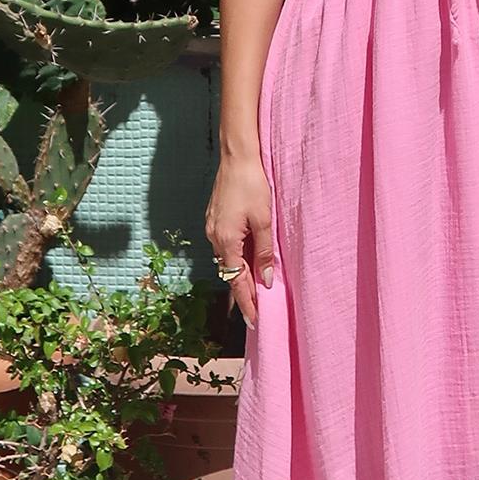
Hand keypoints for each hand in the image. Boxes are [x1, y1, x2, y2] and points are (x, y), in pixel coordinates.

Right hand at [205, 153, 276, 329]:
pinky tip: (247, 263)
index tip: (254, 322)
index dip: (246, 303)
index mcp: (226, 241)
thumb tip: (266, 282)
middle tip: (256, 313)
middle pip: (230, 274)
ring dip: (241, 277)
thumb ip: (265, 253)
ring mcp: (212, 229)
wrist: (237, 158)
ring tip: (255, 293)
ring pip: (227, 261)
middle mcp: (214, 238)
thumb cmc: (253, 185)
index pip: (237, 281)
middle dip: (243, 294)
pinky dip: (237, 260)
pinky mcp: (214, 220)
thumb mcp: (265, 220)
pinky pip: (225, 248)